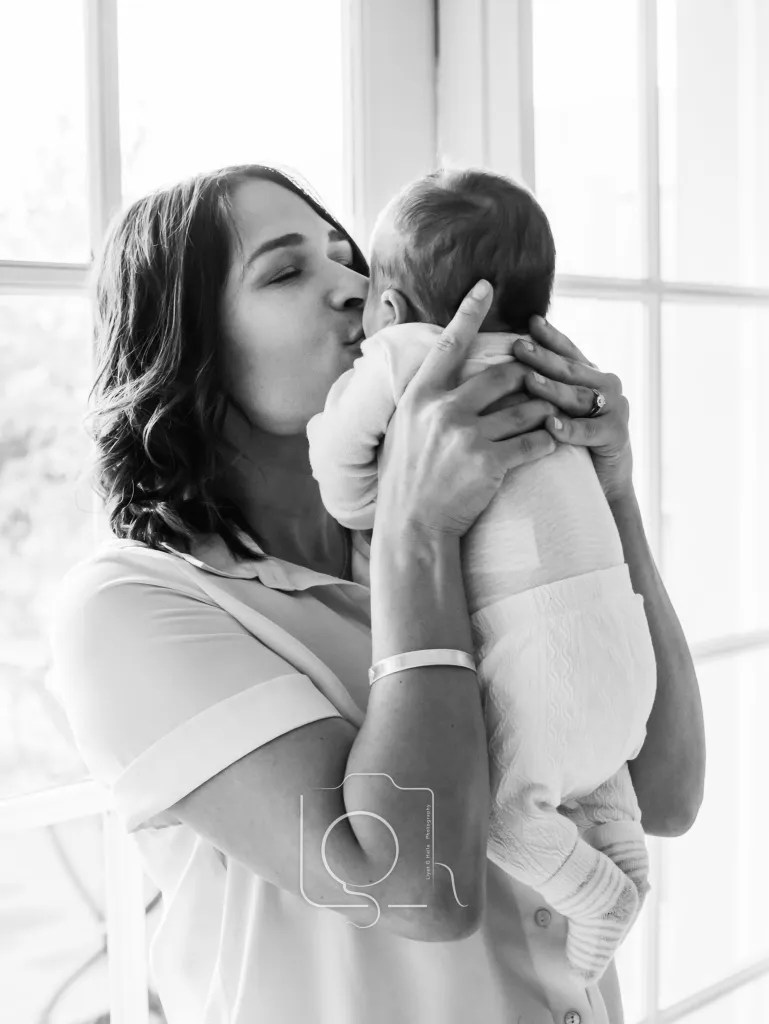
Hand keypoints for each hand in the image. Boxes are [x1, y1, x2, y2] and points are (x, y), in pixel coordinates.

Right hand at [377, 282, 557, 536]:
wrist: (411, 526)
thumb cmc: (407, 479)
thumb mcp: (404, 430)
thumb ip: (424, 400)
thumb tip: (436, 372)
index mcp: (419, 397)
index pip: (449, 345)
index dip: (469, 313)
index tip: (486, 285)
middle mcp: (442, 410)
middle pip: (503, 374)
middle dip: (529, 373)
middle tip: (542, 374)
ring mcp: (466, 436)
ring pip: (526, 408)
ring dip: (545, 409)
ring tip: (555, 412)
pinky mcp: (489, 463)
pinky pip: (534, 442)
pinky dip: (548, 440)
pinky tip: (553, 442)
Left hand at [512, 316, 633, 503]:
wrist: (602, 483)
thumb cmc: (570, 445)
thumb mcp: (554, 408)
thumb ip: (538, 386)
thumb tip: (501, 362)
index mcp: (589, 375)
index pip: (566, 351)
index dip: (549, 337)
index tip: (529, 322)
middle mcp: (605, 386)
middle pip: (570, 369)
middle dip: (543, 358)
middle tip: (519, 347)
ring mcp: (615, 408)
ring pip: (578, 396)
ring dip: (553, 389)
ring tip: (530, 381)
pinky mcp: (618, 435)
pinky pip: (590, 430)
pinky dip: (570, 428)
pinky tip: (551, 425)